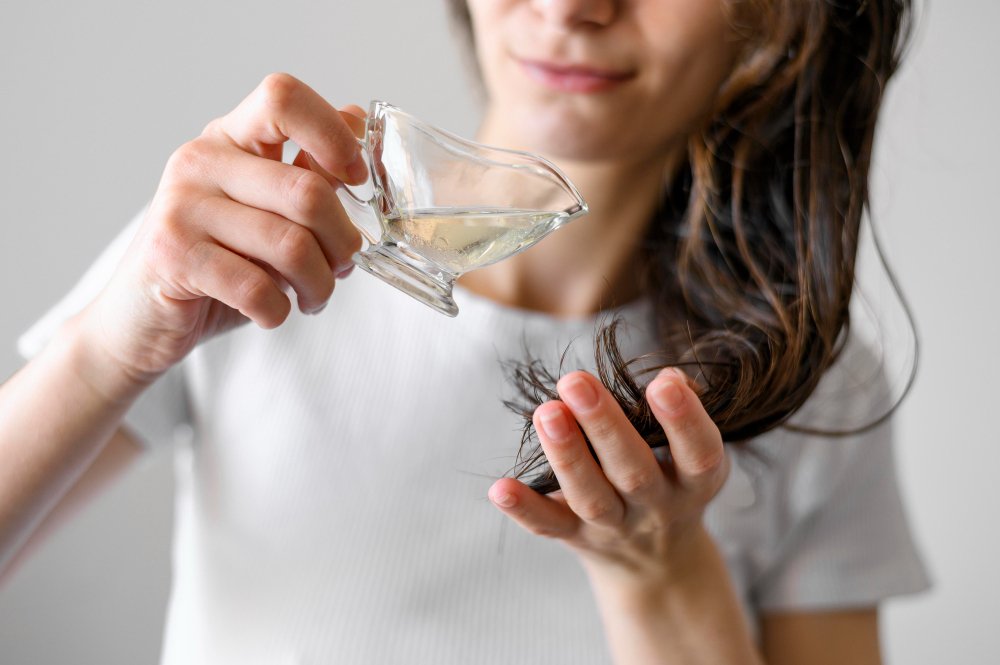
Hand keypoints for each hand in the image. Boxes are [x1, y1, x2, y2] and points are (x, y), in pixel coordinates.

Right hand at [81, 73, 365, 385]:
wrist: (140, 317)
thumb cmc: (217, 262)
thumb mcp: (267, 211)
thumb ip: (309, 169)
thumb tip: (356, 122)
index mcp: (230, 138)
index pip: (283, 98)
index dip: (333, 134)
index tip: (356, 177)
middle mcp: (201, 161)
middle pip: (306, 191)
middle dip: (343, 242)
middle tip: (341, 266)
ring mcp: (182, 206)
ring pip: (290, 246)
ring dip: (319, 284)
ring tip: (314, 296)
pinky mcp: (173, 257)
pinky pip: (257, 288)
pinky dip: (280, 310)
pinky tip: (274, 312)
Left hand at [489, 367, 728, 589]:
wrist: (655, 562)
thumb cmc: (672, 481)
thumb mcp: (693, 453)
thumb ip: (685, 411)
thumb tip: (671, 377)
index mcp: (694, 483)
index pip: (698, 454)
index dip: (684, 421)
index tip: (662, 384)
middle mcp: (656, 508)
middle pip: (632, 472)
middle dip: (604, 425)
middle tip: (575, 382)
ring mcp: (613, 527)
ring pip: (590, 497)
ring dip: (566, 455)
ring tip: (546, 412)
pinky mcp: (575, 537)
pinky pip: (548, 527)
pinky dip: (524, 509)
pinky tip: (500, 489)